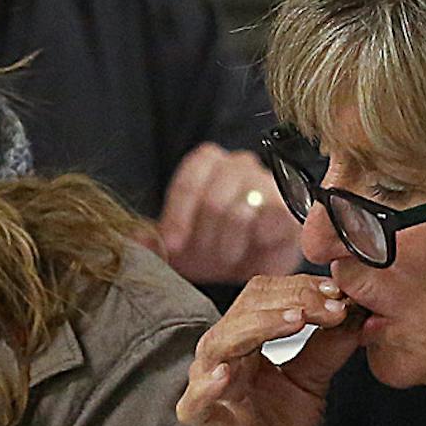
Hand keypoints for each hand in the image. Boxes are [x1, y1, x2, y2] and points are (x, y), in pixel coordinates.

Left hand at [158, 144, 298, 283]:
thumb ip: (154, 239)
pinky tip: (252, 251)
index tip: (172, 246)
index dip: (177, 218)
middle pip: (212, 201)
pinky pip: (269, 220)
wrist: (254, 262)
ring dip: (227, 246)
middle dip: (204, 239)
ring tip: (227, 258)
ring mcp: (266, 181)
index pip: (188, 182)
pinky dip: (255, 242)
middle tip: (205, 260)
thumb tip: (136, 242)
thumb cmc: (213, 244)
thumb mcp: (179, 244)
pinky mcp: (289, 205)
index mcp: (206, 163)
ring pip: (239, 213)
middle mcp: (237, 164)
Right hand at [178, 273, 359, 425]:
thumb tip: (355, 311)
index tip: (339, 293)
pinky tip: (227, 374)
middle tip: (332, 305)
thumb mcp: (312, 383)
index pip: (261, 297)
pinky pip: (196, 403)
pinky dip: (208, 387)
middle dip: (290, 302)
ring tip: (296, 320)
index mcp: (244, 343)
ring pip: (219, 344)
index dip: (299, 289)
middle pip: (242, 311)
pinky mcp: (207, 425)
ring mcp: (209, 391)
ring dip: (258, 327)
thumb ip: (327, 347)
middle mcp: (221, 359)